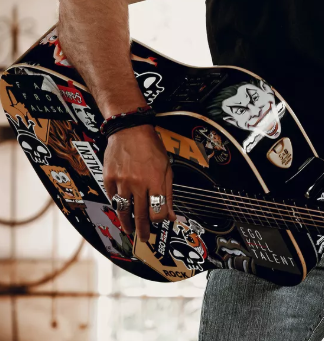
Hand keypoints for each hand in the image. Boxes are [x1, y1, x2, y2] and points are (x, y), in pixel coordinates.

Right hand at [104, 124, 175, 241]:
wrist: (130, 129)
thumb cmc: (151, 147)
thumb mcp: (166, 167)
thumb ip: (168, 193)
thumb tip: (171, 215)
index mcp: (155, 179)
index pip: (157, 211)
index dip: (159, 220)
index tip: (159, 222)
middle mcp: (138, 182)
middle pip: (140, 214)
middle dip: (143, 230)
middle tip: (144, 237)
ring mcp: (121, 181)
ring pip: (124, 210)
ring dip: (127, 223)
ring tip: (130, 229)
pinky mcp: (109, 179)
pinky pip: (113, 198)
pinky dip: (117, 205)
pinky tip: (121, 209)